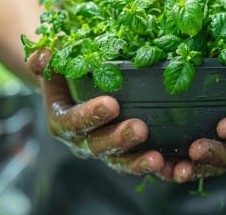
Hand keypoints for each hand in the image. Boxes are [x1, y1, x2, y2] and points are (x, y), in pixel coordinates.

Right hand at [28, 48, 164, 175]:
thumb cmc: (67, 72)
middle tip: (140, 129)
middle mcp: (82, 142)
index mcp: (62, 121)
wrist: (77, 90)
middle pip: (99, 147)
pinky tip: (180, 168)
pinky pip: (144, 166)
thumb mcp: (54, 64)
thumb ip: (45, 61)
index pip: (74, 122)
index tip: (111, 104)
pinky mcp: (128, 155)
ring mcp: (106, 152)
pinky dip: (162, 170)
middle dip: (119, 140)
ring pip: (122, 163)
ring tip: (158, 159)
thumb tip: (45, 55)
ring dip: (139, 163)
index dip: (91, 115)